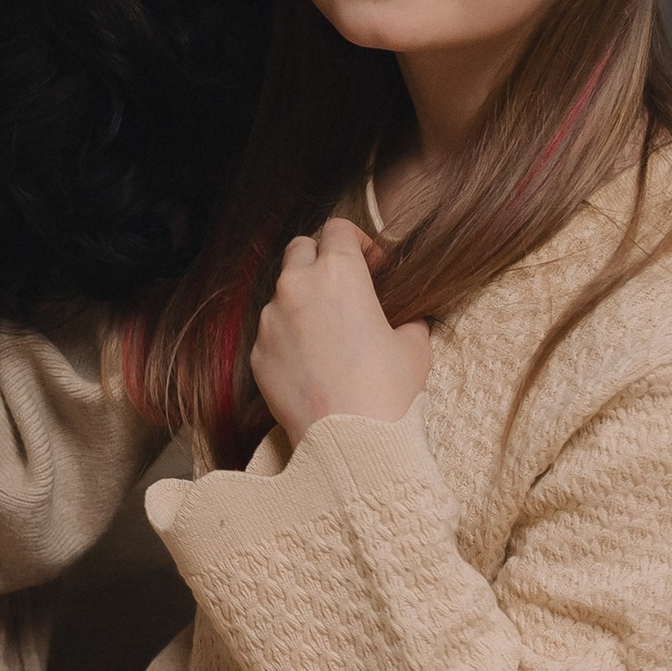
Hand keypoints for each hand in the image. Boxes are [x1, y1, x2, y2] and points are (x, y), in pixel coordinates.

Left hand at [250, 216, 431, 445]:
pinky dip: (288, 337)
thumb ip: (407, 319)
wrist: (349, 441)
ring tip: (328, 334)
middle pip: (300, 249)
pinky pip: (272, 331)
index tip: (372, 265)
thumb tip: (404, 319)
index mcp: (338, 273)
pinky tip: (311, 363)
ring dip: (302, 301)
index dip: (358, 242)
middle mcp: (297, 286)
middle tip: (343, 287)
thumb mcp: (414, 347)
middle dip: (320, 259)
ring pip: (282, 292)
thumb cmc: (388, 391)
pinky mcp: (256, 351)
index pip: (338, 229)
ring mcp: (271, 319)